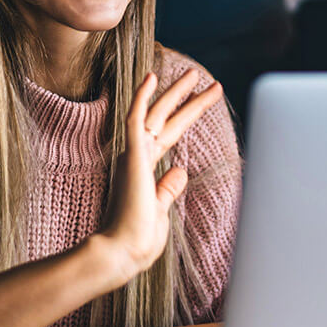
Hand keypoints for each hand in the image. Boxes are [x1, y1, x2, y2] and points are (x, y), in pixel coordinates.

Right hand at [99, 68, 222, 279]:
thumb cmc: (139, 238)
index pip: (169, 134)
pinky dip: (142, 98)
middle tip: (204, 78)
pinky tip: (152, 78)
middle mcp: (137, 157)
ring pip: (155, 114)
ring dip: (175, 93)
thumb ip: (167, 189)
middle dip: (186, 98)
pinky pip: (136, 120)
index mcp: (144, 169)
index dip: (186, 115)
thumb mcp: (159, 209)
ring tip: (194, 73)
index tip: (202, 99)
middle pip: (165, 119)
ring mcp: (133, 156)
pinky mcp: (131, 157)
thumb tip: (180, 171)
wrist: (122, 253)